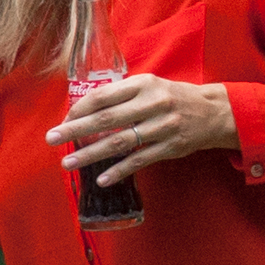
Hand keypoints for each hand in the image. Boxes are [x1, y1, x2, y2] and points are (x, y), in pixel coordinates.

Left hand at [49, 71, 240, 190]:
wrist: (211, 112)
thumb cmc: (171, 97)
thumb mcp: (149, 86)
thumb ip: (121, 95)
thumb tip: (83, 110)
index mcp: (144, 84)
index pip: (104, 96)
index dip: (81, 108)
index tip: (64, 119)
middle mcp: (153, 104)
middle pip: (107, 119)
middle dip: (76, 130)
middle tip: (52, 139)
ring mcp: (162, 127)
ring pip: (120, 142)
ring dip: (91, 154)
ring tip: (69, 163)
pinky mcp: (170, 147)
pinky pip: (139, 161)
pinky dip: (119, 171)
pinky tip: (101, 179)